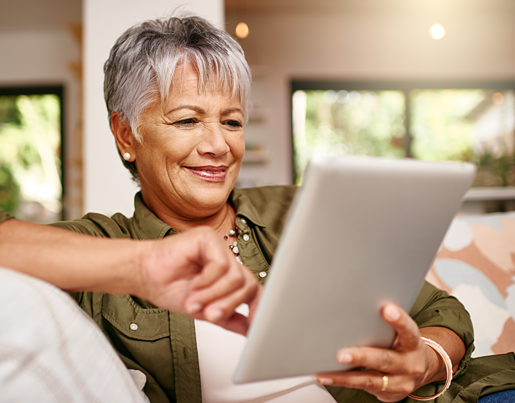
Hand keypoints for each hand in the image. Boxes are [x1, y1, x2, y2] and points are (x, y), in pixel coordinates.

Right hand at [137, 226, 260, 334]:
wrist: (143, 275)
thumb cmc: (168, 287)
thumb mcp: (204, 310)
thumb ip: (228, 318)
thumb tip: (249, 330)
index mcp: (228, 274)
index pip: (252, 288)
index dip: (258, 306)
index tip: (256, 326)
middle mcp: (226, 259)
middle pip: (247, 284)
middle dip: (229, 304)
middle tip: (209, 314)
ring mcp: (219, 247)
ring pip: (236, 276)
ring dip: (214, 294)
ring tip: (195, 301)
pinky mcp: (208, 238)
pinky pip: (221, 264)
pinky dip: (207, 280)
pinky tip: (194, 284)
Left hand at [316, 304, 436, 401]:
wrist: (420, 369)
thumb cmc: (404, 344)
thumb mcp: (403, 332)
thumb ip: (386, 324)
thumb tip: (357, 306)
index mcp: (413, 343)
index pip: (408, 330)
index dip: (399, 320)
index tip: (387, 309)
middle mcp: (409, 364)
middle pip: (385, 360)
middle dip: (361, 357)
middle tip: (342, 354)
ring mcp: (400, 382)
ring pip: (370, 380)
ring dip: (345, 377)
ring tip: (326, 373)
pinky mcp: (389, 394)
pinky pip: (363, 388)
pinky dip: (343, 382)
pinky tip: (328, 377)